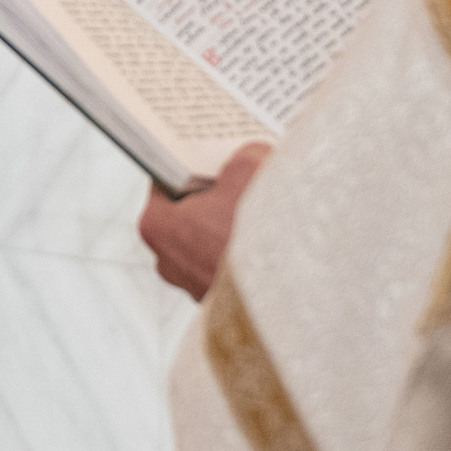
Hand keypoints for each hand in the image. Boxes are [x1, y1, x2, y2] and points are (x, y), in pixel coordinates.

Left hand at [137, 142, 270, 301]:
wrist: (293, 301)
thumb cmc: (259, 236)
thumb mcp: (250, 171)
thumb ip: (243, 155)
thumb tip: (249, 156)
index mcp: (157, 225)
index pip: (165, 178)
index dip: (190, 159)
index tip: (209, 146)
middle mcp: (168, 260)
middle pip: (191, 210)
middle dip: (217, 190)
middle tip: (244, 169)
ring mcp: (196, 286)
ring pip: (214, 238)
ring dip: (239, 221)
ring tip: (270, 201)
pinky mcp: (224, 304)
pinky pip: (233, 264)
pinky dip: (250, 249)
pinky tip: (278, 234)